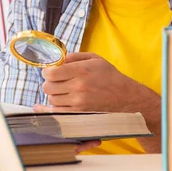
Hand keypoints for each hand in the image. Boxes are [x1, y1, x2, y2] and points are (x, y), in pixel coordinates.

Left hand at [33, 52, 161, 152]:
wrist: (125, 97)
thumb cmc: (110, 76)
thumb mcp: (94, 59)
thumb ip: (74, 57)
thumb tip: (58, 60)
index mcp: (81, 71)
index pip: (51, 73)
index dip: (46, 72)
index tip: (50, 72)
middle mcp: (78, 87)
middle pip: (48, 87)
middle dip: (49, 83)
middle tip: (55, 81)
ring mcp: (78, 102)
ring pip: (52, 99)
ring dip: (54, 94)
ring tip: (63, 91)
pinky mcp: (79, 114)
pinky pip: (58, 111)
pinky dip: (57, 106)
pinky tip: (62, 101)